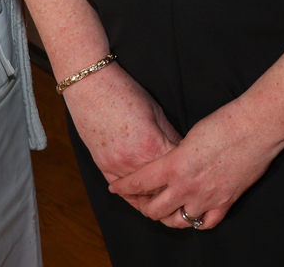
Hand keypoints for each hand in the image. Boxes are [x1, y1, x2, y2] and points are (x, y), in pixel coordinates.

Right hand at [66, 63, 181, 183]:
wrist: (91, 87)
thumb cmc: (124, 93)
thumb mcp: (156, 111)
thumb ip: (170, 135)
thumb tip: (182, 150)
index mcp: (152, 146)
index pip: (177, 169)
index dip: (187, 169)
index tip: (193, 169)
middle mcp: (134, 162)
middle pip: (161, 186)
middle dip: (173, 185)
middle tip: (183, 185)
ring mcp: (116, 167)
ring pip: (142, 193)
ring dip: (155, 194)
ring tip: (167, 194)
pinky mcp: (103, 167)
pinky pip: (121, 191)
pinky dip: (134, 194)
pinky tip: (144, 196)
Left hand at [107, 102, 279, 229]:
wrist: (257, 126)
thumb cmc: (226, 122)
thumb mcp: (191, 135)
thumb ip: (176, 155)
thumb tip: (171, 164)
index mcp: (174, 165)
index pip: (140, 183)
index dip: (124, 187)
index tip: (116, 188)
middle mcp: (187, 186)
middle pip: (154, 210)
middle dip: (144, 207)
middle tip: (143, 202)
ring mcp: (207, 197)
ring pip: (178, 221)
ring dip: (170, 217)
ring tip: (167, 210)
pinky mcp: (226, 202)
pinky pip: (206, 223)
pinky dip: (197, 221)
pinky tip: (194, 214)